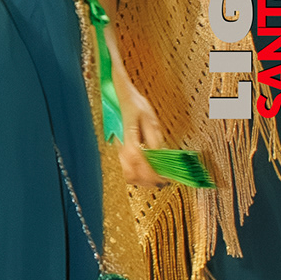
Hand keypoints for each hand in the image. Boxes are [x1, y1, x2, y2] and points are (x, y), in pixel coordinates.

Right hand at [113, 68, 167, 186]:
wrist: (121, 98)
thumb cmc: (135, 105)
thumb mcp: (150, 118)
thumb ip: (154, 138)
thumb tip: (160, 155)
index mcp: (128, 136)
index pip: (138, 160)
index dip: (150, 173)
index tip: (163, 178)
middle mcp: (120, 146)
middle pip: (129, 172)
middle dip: (146, 181)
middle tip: (162, 182)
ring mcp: (118, 149)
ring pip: (125, 173)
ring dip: (140, 180)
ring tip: (155, 179)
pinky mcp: (119, 150)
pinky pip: (124, 168)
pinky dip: (135, 175)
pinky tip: (145, 172)